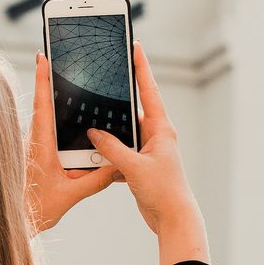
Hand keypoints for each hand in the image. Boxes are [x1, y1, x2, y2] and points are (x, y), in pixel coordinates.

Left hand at [26, 52, 117, 231]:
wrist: (12, 225)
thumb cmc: (35, 210)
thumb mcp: (70, 195)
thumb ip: (95, 180)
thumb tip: (118, 167)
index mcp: (39, 144)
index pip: (42, 105)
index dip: (42, 79)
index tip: (42, 56)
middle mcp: (33, 143)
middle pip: (46, 109)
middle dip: (54, 89)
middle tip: (62, 64)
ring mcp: (31, 150)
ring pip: (48, 126)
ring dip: (59, 115)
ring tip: (71, 102)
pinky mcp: (33, 159)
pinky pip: (48, 142)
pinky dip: (60, 136)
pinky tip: (70, 143)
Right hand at [85, 41, 198, 235]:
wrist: (173, 218)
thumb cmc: (162, 191)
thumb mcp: (133, 167)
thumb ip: (112, 149)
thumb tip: (94, 134)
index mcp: (161, 129)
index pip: (149, 91)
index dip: (141, 68)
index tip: (135, 46)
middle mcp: (156, 136)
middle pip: (133, 110)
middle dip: (117, 99)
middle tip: (103, 78)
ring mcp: (148, 150)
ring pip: (123, 133)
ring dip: (109, 131)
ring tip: (90, 118)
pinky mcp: (141, 165)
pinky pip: (120, 152)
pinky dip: (108, 153)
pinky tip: (93, 153)